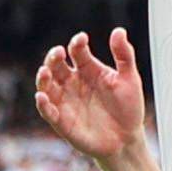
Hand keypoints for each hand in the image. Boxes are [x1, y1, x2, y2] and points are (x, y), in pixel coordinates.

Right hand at [32, 28, 151, 163]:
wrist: (127, 139)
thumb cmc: (128, 108)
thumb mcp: (130, 79)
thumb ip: (124, 55)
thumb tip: (119, 31)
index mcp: (88, 69)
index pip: (77, 51)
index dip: (77, 43)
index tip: (82, 39)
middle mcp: (73, 82)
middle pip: (57, 65)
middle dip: (54, 57)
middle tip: (58, 52)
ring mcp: (66, 101)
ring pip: (47, 85)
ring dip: (43, 78)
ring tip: (45, 71)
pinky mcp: (62, 121)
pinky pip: (48, 111)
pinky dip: (43, 105)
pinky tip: (42, 97)